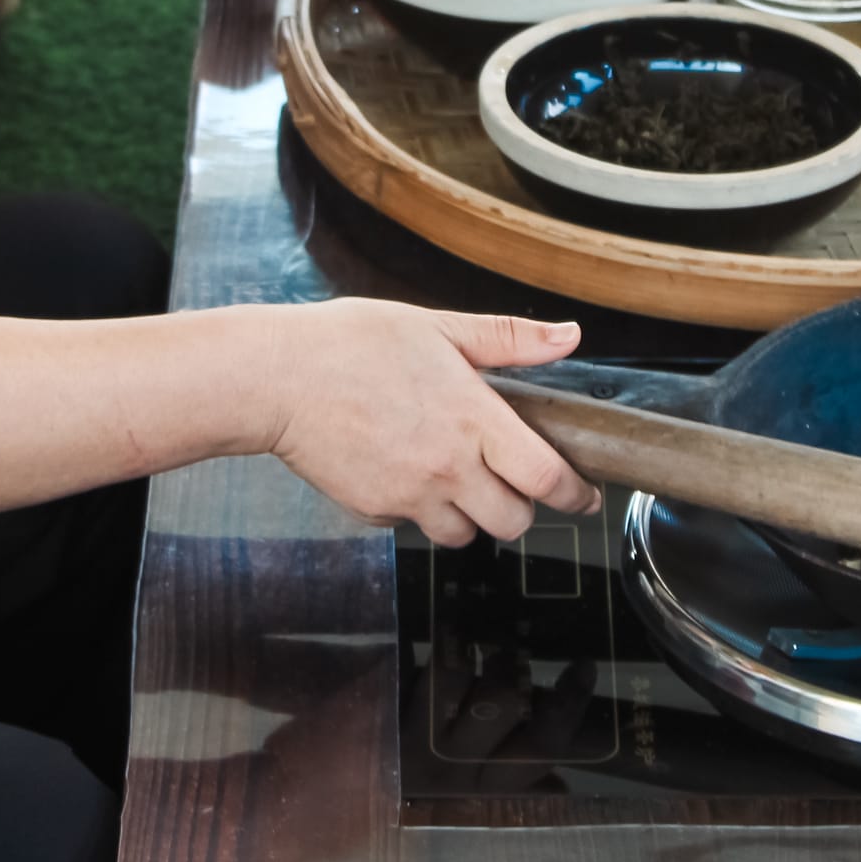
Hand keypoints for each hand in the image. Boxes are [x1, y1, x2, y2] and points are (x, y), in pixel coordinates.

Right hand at [260, 302, 600, 545]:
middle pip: (513, 522)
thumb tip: (568, 336)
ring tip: (453, 474)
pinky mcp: (375, 511)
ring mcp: (410, 496)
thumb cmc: (350, 343)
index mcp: (473, 418)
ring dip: (470, 514)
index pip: (547, 477)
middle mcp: (448, 467)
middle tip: (509, 479)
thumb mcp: (437, 326)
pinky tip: (402, 468)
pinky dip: (418, 509)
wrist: (276, 379)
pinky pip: (413, 525)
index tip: (583, 495)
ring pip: (465, 535)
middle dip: (520, 506)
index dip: (574, 493)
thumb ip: (509, 339)